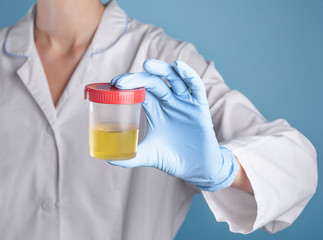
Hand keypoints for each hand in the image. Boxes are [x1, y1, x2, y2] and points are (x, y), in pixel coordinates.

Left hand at [109, 59, 238, 191]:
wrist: (195, 169)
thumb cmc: (172, 158)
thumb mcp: (148, 155)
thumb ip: (130, 157)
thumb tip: (108, 160)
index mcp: (155, 109)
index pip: (140, 89)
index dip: (129, 84)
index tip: (115, 85)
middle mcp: (169, 101)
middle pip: (154, 81)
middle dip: (138, 78)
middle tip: (122, 81)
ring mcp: (185, 102)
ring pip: (174, 79)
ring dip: (162, 69)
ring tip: (148, 64)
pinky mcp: (200, 106)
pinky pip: (196, 86)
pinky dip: (189, 74)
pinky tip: (179, 66)